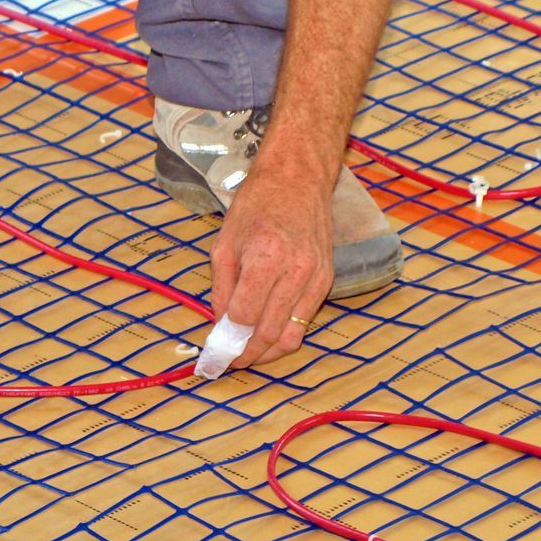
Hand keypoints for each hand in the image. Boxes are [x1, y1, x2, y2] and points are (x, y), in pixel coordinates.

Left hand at [209, 156, 332, 369]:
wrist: (298, 179)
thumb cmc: (256, 205)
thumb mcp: (224, 245)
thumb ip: (222, 291)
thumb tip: (221, 328)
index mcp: (265, 258)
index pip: (244, 317)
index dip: (227, 343)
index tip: (214, 357)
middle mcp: (295, 270)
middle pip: (269, 333)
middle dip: (247, 356)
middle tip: (229, 362)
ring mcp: (315, 277)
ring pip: (292, 336)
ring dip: (268, 353)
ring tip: (248, 354)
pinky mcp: (327, 281)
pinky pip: (305, 321)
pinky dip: (285, 334)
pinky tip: (267, 334)